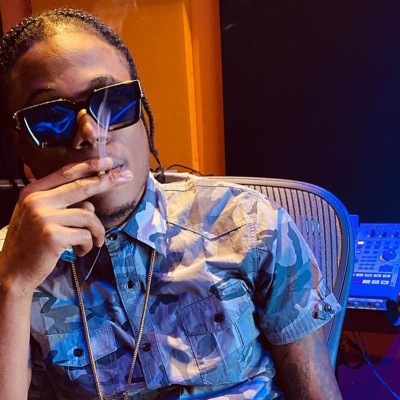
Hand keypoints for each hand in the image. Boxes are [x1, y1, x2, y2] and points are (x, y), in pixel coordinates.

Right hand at [0, 157, 132, 293]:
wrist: (13, 272)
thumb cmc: (32, 244)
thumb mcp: (40, 216)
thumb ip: (62, 204)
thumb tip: (91, 204)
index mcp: (33, 192)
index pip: (66, 174)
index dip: (89, 165)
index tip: (108, 160)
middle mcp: (37, 201)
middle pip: (82, 187)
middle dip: (108, 180)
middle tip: (127, 176)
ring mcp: (44, 217)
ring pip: (89, 216)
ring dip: (97, 231)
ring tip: (93, 242)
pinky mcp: (53, 235)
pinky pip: (86, 235)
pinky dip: (89, 245)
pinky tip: (80, 252)